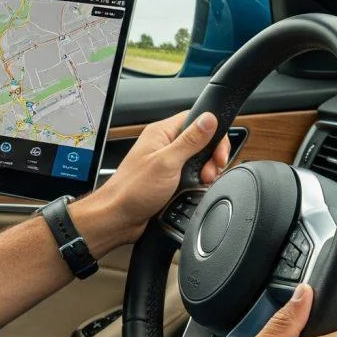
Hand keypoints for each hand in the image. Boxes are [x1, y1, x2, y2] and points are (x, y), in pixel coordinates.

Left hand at [72, 111, 231, 251]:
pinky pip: (191, 176)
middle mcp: (164, 145)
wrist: (118, 218)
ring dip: (205, 173)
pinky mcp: (169, 179)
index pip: (196, 119)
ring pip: (198, 161)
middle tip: (209, 172)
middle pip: (201, 141)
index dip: (213, 133)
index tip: (218, 152)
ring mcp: (167, 163)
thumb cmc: (132, 190)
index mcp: (161, 133)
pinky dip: (197, 184)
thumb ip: (190, 140)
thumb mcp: (167, 162)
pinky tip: (194, 191)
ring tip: (201, 183)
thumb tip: (209, 118)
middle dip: (211, 157)